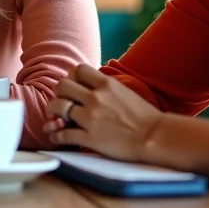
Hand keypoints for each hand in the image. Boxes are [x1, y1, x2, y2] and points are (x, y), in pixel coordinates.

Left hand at [44, 64, 163, 161]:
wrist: (154, 137)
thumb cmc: (144, 116)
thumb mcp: (123, 91)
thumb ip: (105, 87)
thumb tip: (89, 85)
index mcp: (106, 84)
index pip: (78, 69)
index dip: (72, 77)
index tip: (74, 85)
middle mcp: (96, 98)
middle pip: (62, 86)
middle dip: (60, 93)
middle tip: (64, 101)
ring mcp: (91, 118)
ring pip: (58, 107)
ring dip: (54, 112)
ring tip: (57, 117)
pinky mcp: (89, 138)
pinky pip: (62, 134)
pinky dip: (56, 135)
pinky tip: (57, 136)